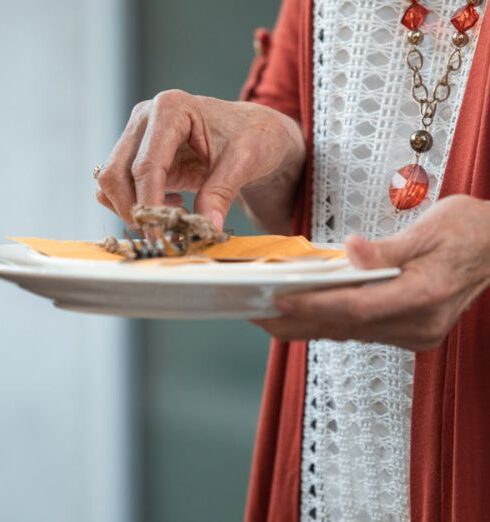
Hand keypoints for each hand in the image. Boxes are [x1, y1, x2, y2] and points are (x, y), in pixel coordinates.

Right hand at [96, 90, 304, 227]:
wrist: (254, 132)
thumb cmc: (253, 137)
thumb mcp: (244, 162)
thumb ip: (221, 193)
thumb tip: (206, 227)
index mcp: (171, 108)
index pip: (146, 165)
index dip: (150, 204)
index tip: (162, 234)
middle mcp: (146, 119)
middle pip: (115, 174)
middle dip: (135, 210)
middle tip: (167, 232)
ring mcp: (139, 136)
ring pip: (112, 182)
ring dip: (134, 209)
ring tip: (175, 216)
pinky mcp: (140, 155)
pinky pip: (121, 186)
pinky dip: (137, 204)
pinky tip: (172, 206)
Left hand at [255, 196, 489, 350]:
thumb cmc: (469, 232)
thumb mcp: (430, 229)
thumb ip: (387, 249)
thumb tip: (350, 251)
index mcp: (424, 295)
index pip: (356, 307)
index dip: (314, 305)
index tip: (279, 300)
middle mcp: (418, 324)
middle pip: (346, 327)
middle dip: (298, 322)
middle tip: (258, 315)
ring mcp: (416, 333)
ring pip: (351, 332)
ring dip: (311, 324)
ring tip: (273, 315)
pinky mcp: (412, 331)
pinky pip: (363, 330)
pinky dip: (333, 321)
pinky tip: (309, 313)